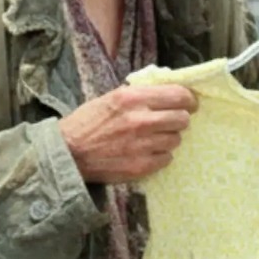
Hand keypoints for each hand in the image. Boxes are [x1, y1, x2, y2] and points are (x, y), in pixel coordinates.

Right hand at [58, 82, 197, 183]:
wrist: (69, 153)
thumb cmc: (88, 122)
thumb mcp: (112, 97)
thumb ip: (140, 95)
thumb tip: (167, 92)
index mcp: (132, 98)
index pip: (178, 95)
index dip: (188, 99)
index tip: (189, 102)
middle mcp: (140, 120)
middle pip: (182, 119)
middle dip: (180, 119)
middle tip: (173, 121)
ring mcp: (142, 145)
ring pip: (176, 139)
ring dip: (169, 138)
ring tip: (154, 137)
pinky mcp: (142, 166)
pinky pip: (166, 158)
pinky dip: (160, 155)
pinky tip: (147, 151)